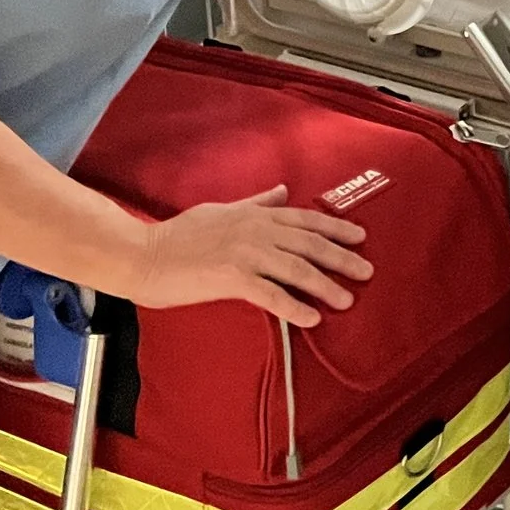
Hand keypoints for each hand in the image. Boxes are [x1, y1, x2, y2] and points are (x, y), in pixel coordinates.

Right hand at [127, 186, 372, 328]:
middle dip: (342, 257)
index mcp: (256, 215)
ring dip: (325, 285)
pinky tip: (311, 318)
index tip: (360, 237)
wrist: (142, 254)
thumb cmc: (178, 234)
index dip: (336, 227)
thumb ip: (255, 203)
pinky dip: (294, 306)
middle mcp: (256, 230)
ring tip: (346, 299)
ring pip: (296, 268)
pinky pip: (270, 294)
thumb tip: (281, 191)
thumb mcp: (222, 210)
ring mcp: (245, 253)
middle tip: (367, 271)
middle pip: (310, 244)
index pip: (306, 220)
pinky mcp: (230, 278)